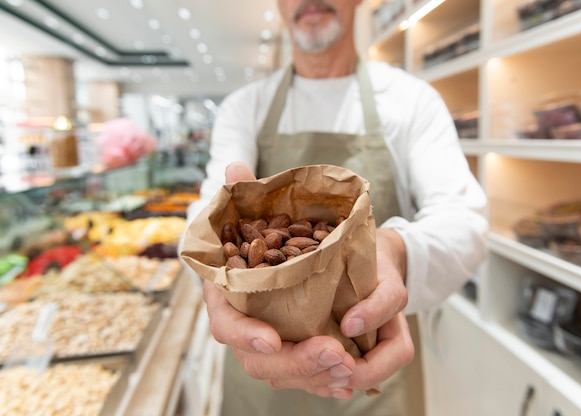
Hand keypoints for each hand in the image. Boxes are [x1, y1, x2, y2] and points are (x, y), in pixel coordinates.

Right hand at [204, 162, 413, 397]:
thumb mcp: (264, 210)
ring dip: (314, 375)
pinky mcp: (290, 351)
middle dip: (294, 362)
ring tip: (348, 366)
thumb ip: (248, 193)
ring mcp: (267, 342)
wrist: (296, 246)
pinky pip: (302, 376)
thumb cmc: (276, 229)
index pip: (224, 323)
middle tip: (333, 351)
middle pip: (257, 360)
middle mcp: (244, 323)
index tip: (272, 339)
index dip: (244, 334)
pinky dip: (323, 381)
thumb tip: (234, 167)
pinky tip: (346, 381)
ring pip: (282, 373)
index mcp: (228, 294)